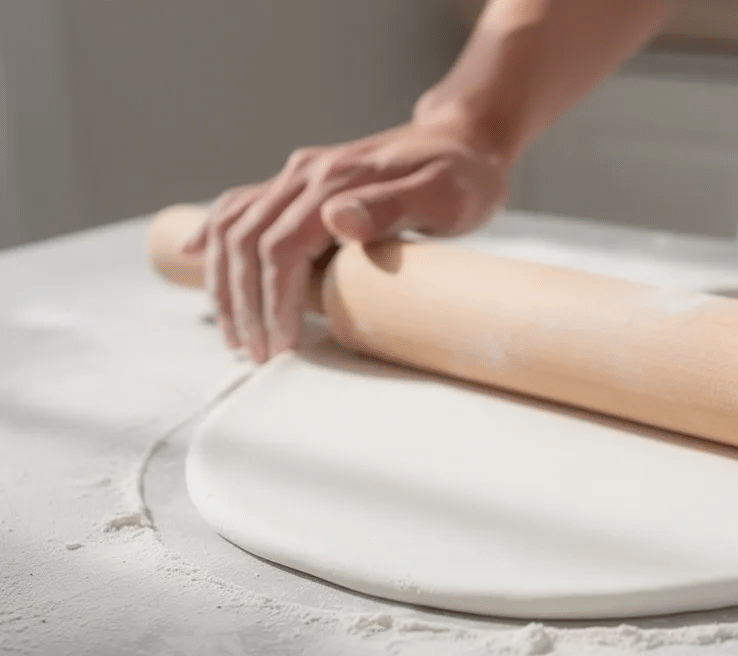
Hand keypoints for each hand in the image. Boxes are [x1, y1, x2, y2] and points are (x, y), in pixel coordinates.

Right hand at [183, 120, 508, 361]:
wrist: (465, 139)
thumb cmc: (463, 176)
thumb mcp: (444, 195)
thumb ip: (392, 207)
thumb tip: (335, 219)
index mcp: (335, 180)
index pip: (282, 247)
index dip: (274, 300)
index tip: (281, 345)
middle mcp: (306, 173)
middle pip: (246, 241)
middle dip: (244, 303)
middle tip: (256, 354)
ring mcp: (299, 175)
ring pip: (233, 225)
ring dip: (224, 281)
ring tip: (234, 333)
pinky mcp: (301, 181)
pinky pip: (241, 205)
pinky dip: (212, 234)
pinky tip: (192, 257)